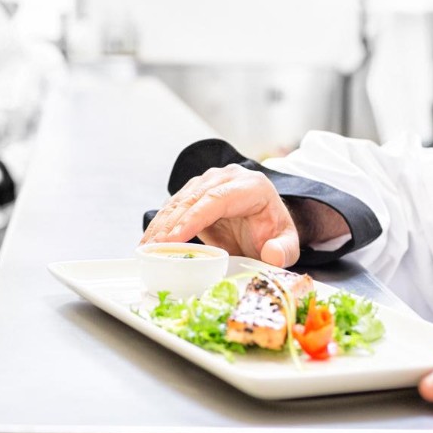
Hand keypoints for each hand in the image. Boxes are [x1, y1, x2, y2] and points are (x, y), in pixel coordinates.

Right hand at [139, 164, 300, 266]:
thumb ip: (284, 250)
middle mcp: (227, 178)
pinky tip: (147, 242)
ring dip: (160, 225)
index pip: (218, 199)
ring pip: (179, 202)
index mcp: (251, 186)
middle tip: (152, 247)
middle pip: (193, 199)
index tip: (176, 237)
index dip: (194, 217)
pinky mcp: (195, 193)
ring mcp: (208, 182)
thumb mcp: (288, 243)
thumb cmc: (274, 232)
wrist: (267, 223)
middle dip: (171, 224)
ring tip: (144, 248)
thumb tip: (271, 254)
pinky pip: (174, 208)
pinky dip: (160, 225)